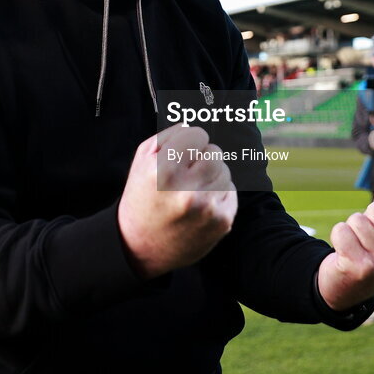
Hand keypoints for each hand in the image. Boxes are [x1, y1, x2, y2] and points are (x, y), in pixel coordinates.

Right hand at [118, 125, 237, 278]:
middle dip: (201, 159)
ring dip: (211, 176)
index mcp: (162, 171)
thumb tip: (194, 126)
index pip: (197, 134)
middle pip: (215, 152)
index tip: (180, 154)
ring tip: (191, 191)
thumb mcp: (142, 161)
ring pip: (225, 170)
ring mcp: (207, 208)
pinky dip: (218, 194)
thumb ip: (168, 136)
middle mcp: (186, 190)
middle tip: (185, 175)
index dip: (188, 143)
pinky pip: (231, 190)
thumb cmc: (142, 197)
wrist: (141, 247)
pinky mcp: (222, 222)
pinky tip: (200, 205)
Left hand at [317, 182, 373, 310]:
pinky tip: (343, 254)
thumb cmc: (369, 254)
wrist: (345, 289)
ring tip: (354, 249)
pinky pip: (341, 230)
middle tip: (363, 244)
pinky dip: (338, 236)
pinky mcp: (360, 268)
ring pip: (357, 220)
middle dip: (363, 222)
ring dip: (350, 230)